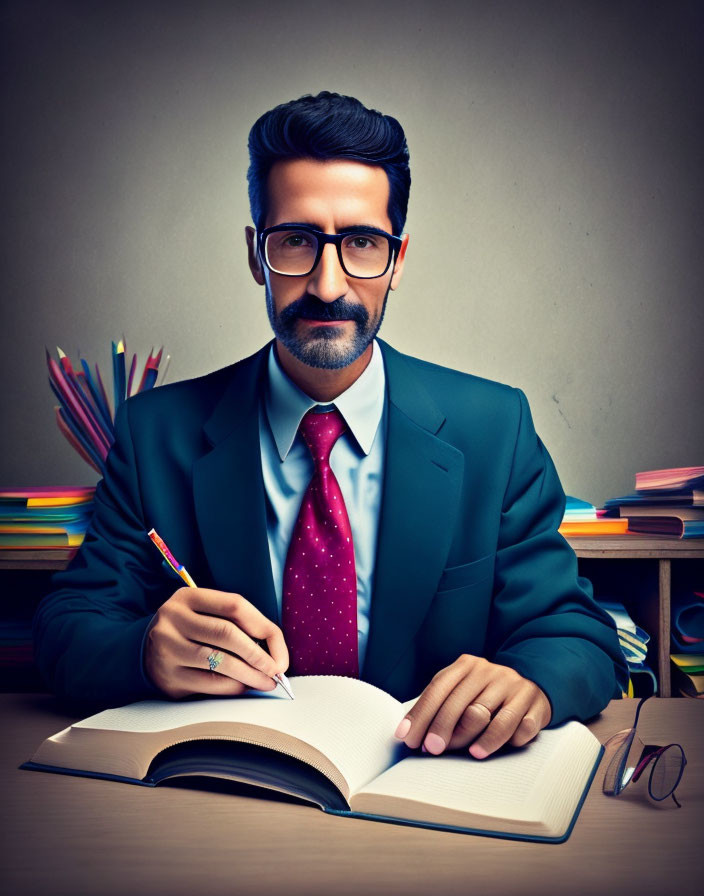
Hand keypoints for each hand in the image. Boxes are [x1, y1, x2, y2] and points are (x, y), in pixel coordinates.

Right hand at [144, 587, 288, 698]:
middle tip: (277, 670)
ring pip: (219, 661)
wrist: (142, 651)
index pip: (235, 605)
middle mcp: (174, 619)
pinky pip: (209, 683)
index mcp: (188, 597)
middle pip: (227, 633)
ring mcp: (167, 648)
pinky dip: (232, 686)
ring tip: (267, 682)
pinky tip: (244, 687)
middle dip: (259, 655)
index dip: (264, 627)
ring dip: (250, 675)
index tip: (279, 649)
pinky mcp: (168, 676)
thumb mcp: (204, 614)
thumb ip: (234, 623)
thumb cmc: (188, 631)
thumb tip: (275, 652)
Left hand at [394, 654, 551, 758]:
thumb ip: (440, 706)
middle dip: (443, 729)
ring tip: (470, 754)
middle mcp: (490, 672)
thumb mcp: (462, 690)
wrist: (534, 683)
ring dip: (479, 738)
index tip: (408, 736)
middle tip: (431, 749)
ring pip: (490, 716)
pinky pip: (521, 725)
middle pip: (461, 704)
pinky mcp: (535, 704)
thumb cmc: (486, 693)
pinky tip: (504, 748)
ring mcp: (514, 687)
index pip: (439, 689)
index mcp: (467, 666)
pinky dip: (511, 739)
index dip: (421, 714)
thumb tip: (411, 734)